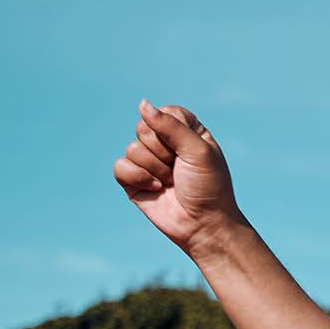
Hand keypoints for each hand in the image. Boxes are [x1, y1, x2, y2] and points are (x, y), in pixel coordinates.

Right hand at [113, 100, 243, 256]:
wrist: (204, 224)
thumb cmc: (209, 187)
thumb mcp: (198, 150)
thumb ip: (170, 125)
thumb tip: (142, 104)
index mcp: (185, 132)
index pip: (164, 113)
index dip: (172, 130)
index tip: (189, 149)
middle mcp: (165, 144)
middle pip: (143, 129)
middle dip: (162, 152)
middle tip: (179, 169)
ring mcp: (147, 162)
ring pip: (132, 149)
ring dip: (154, 169)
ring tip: (170, 182)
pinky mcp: (133, 180)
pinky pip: (120, 167)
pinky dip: (138, 178)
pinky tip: (156, 189)